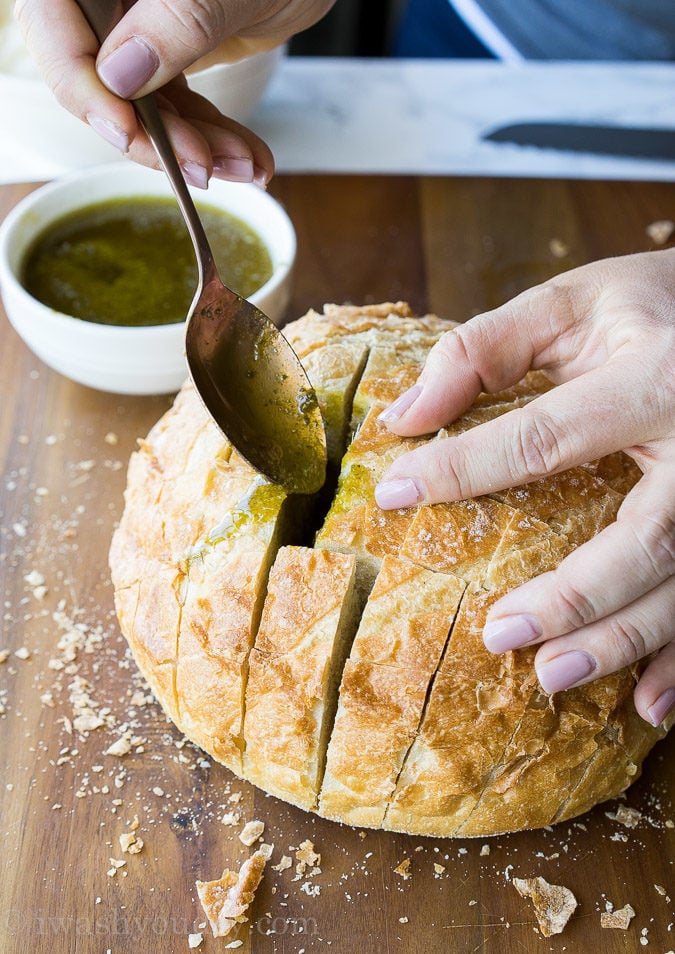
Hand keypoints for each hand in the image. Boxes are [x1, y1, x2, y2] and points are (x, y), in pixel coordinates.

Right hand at [15, 0, 335, 185]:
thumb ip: (174, 21)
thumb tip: (118, 75)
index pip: (53, 28)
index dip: (82, 85)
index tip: (127, 130)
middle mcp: (108, 0)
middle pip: (99, 80)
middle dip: (155, 135)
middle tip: (200, 164)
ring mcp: (137, 27)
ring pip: (144, 106)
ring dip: (196, 147)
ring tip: (243, 164)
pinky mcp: (168, 53)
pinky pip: (179, 107)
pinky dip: (214, 139)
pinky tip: (248, 157)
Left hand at [375, 249, 674, 727]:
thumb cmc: (655, 307)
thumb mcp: (574, 303)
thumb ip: (486, 348)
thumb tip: (404, 417)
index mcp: (655, 377)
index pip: (545, 437)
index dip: (464, 468)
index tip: (394, 493)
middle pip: (644, 536)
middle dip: (573, 595)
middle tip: (500, 634)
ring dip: (623, 639)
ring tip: (554, 675)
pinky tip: (648, 704)